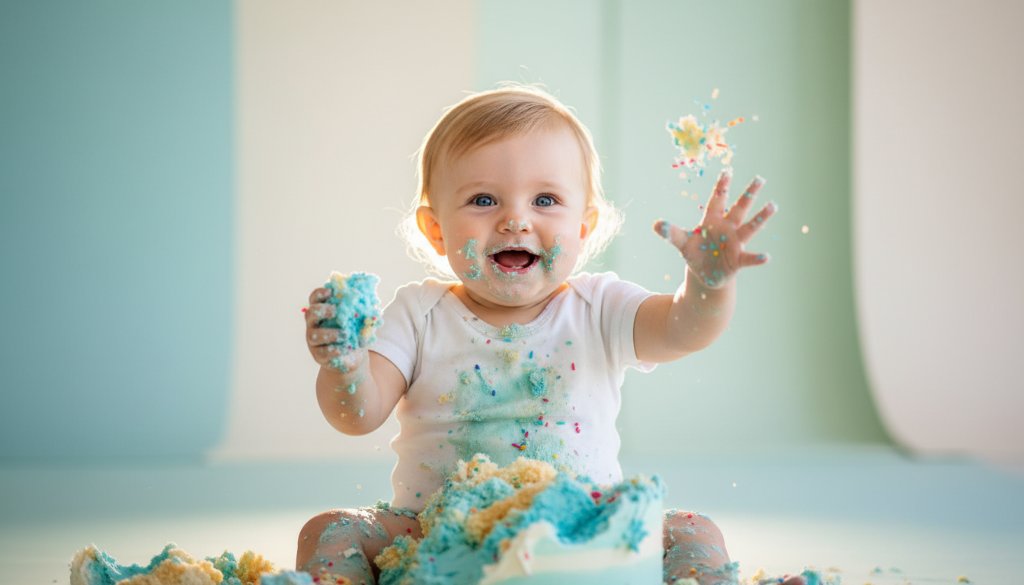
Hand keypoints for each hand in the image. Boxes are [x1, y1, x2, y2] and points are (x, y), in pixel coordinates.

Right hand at [304, 287, 366, 371]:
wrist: (353, 356)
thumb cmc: (355, 332)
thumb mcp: (360, 319)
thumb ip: (361, 309)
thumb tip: (371, 298)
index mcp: (322, 311)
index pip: (314, 298)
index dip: (320, 293)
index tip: (330, 292)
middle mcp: (314, 325)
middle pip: (310, 313)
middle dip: (322, 310)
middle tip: (335, 311)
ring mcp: (314, 340)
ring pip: (314, 335)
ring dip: (330, 333)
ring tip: (346, 334)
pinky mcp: (318, 355)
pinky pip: (322, 352)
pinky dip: (334, 349)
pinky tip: (345, 347)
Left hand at [653, 170, 775, 287]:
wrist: (705, 275)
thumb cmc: (695, 254)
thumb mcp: (681, 243)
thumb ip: (671, 233)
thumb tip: (656, 224)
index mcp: (712, 221)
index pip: (717, 200)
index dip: (721, 186)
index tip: (728, 170)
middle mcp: (727, 229)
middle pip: (739, 209)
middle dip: (748, 194)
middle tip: (760, 178)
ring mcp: (735, 243)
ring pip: (750, 228)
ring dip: (760, 218)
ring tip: (772, 205)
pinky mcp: (738, 260)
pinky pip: (749, 258)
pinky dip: (757, 258)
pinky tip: (766, 257)